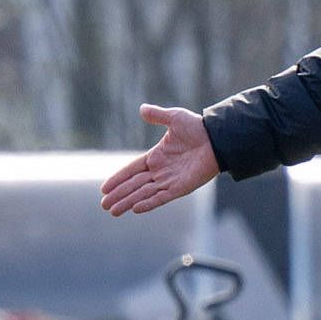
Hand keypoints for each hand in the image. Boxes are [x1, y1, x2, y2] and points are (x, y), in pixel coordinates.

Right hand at [97, 106, 219, 217]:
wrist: (217, 139)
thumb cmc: (197, 127)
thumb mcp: (174, 118)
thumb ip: (157, 116)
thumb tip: (141, 109)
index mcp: (155, 156)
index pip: (131, 170)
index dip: (118, 179)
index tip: (104, 188)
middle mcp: (160, 171)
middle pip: (134, 185)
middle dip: (119, 195)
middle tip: (103, 205)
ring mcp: (169, 181)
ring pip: (143, 193)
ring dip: (128, 202)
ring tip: (113, 211)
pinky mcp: (180, 188)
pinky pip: (160, 197)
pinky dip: (148, 203)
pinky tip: (135, 209)